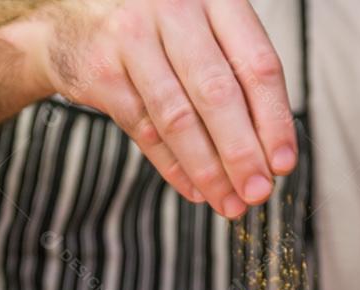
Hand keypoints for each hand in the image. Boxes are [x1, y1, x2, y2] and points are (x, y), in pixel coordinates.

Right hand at [6, 0, 296, 217]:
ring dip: (208, 169)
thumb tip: (270, 152)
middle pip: (218, 93)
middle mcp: (174, 9)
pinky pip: (144, 130)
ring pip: (179, 117)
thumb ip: (236, 75)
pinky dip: (173, 167)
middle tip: (258, 192)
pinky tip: (196, 189)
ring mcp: (133, 38)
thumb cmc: (157, 31)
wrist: (75, 19)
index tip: (284, 162)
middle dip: (242, 153)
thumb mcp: (203, 32)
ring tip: (229, 201)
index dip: (275, 120)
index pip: (257, 65)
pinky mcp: (102, 70)